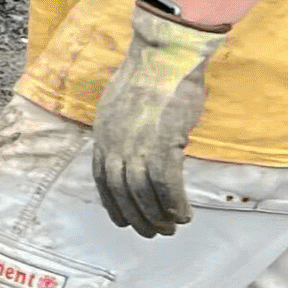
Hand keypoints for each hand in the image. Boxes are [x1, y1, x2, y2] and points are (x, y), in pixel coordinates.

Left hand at [92, 0, 225, 236]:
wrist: (165, 54)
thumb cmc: (152, 74)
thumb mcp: (126, 104)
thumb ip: (127, 128)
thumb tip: (137, 144)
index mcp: (103, 132)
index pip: (102, 177)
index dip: (112, 202)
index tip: (122, 220)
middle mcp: (114, 141)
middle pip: (120, 190)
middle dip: (136, 216)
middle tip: (153, 232)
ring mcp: (136, 143)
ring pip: (142, 192)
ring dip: (157, 215)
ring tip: (172, 228)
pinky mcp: (162, 143)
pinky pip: (166, 184)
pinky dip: (174, 203)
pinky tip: (184, 214)